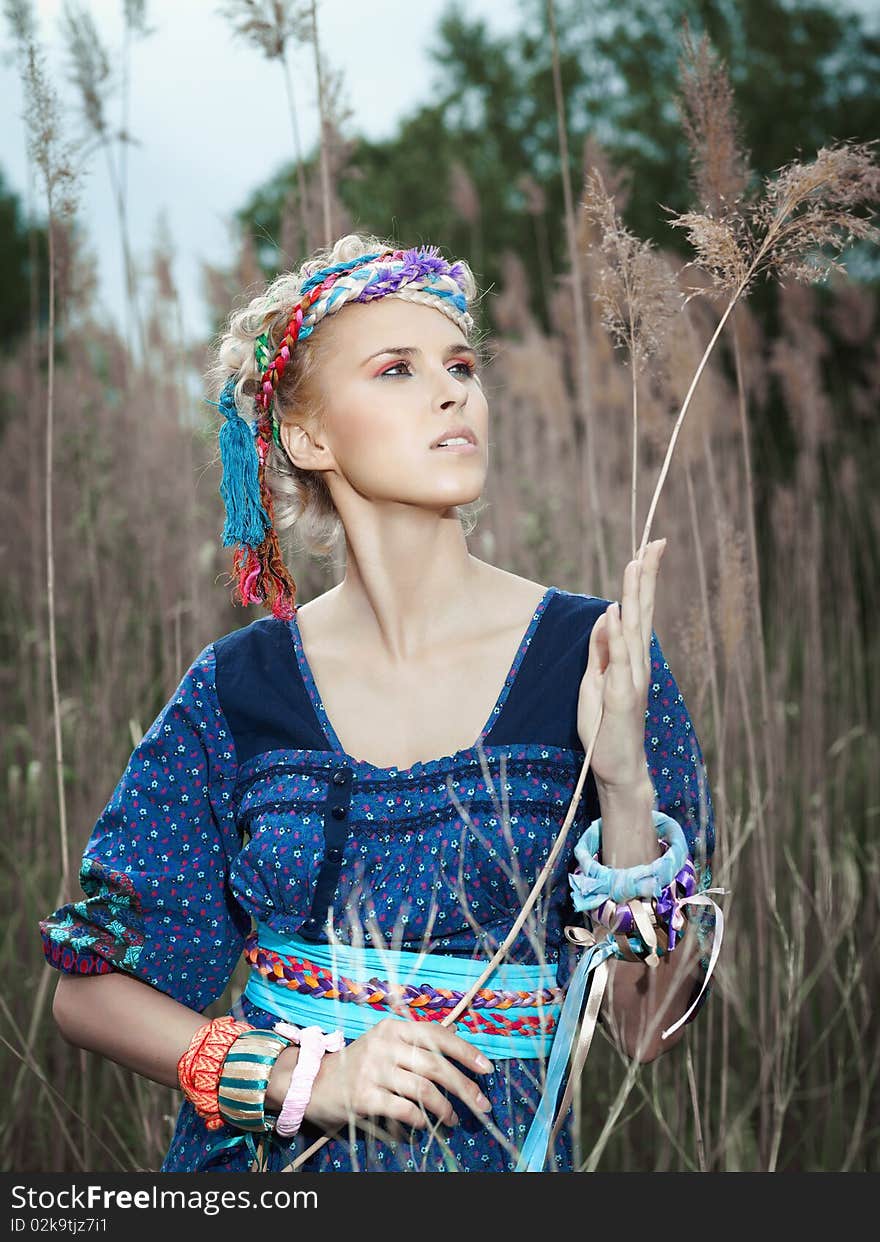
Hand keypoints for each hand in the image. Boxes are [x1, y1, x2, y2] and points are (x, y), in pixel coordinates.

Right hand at [300, 1018, 494, 1133]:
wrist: (313, 1082)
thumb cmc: (358, 1063)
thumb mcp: (386, 1042)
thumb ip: (418, 1039)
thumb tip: (457, 1036)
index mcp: (393, 1027)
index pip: (437, 1034)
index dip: (465, 1051)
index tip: (486, 1068)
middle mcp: (384, 1044)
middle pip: (436, 1065)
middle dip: (464, 1087)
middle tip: (481, 1104)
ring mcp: (373, 1070)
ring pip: (423, 1089)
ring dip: (445, 1108)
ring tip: (453, 1118)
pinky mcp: (364, 1097)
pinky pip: (404, 1110)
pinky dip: (422, 1119)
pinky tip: (428, 1124)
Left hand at [577, 538, 665, 792]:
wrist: (618, 765)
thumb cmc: (606, 724)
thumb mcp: (595, 679)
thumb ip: (600, 649)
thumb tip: (606, 614)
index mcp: (632, 657)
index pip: (637, 610)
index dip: (641, 579)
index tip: (648, 548)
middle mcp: (638, 662)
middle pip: (642, 611)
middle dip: (646, 576)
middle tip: (654, 543)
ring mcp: (632, 678)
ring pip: (634, 629)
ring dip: (635, 596)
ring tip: (636, 565)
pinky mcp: (621, 697)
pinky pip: (619, 661)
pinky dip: (617, 636)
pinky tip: (617, 613)